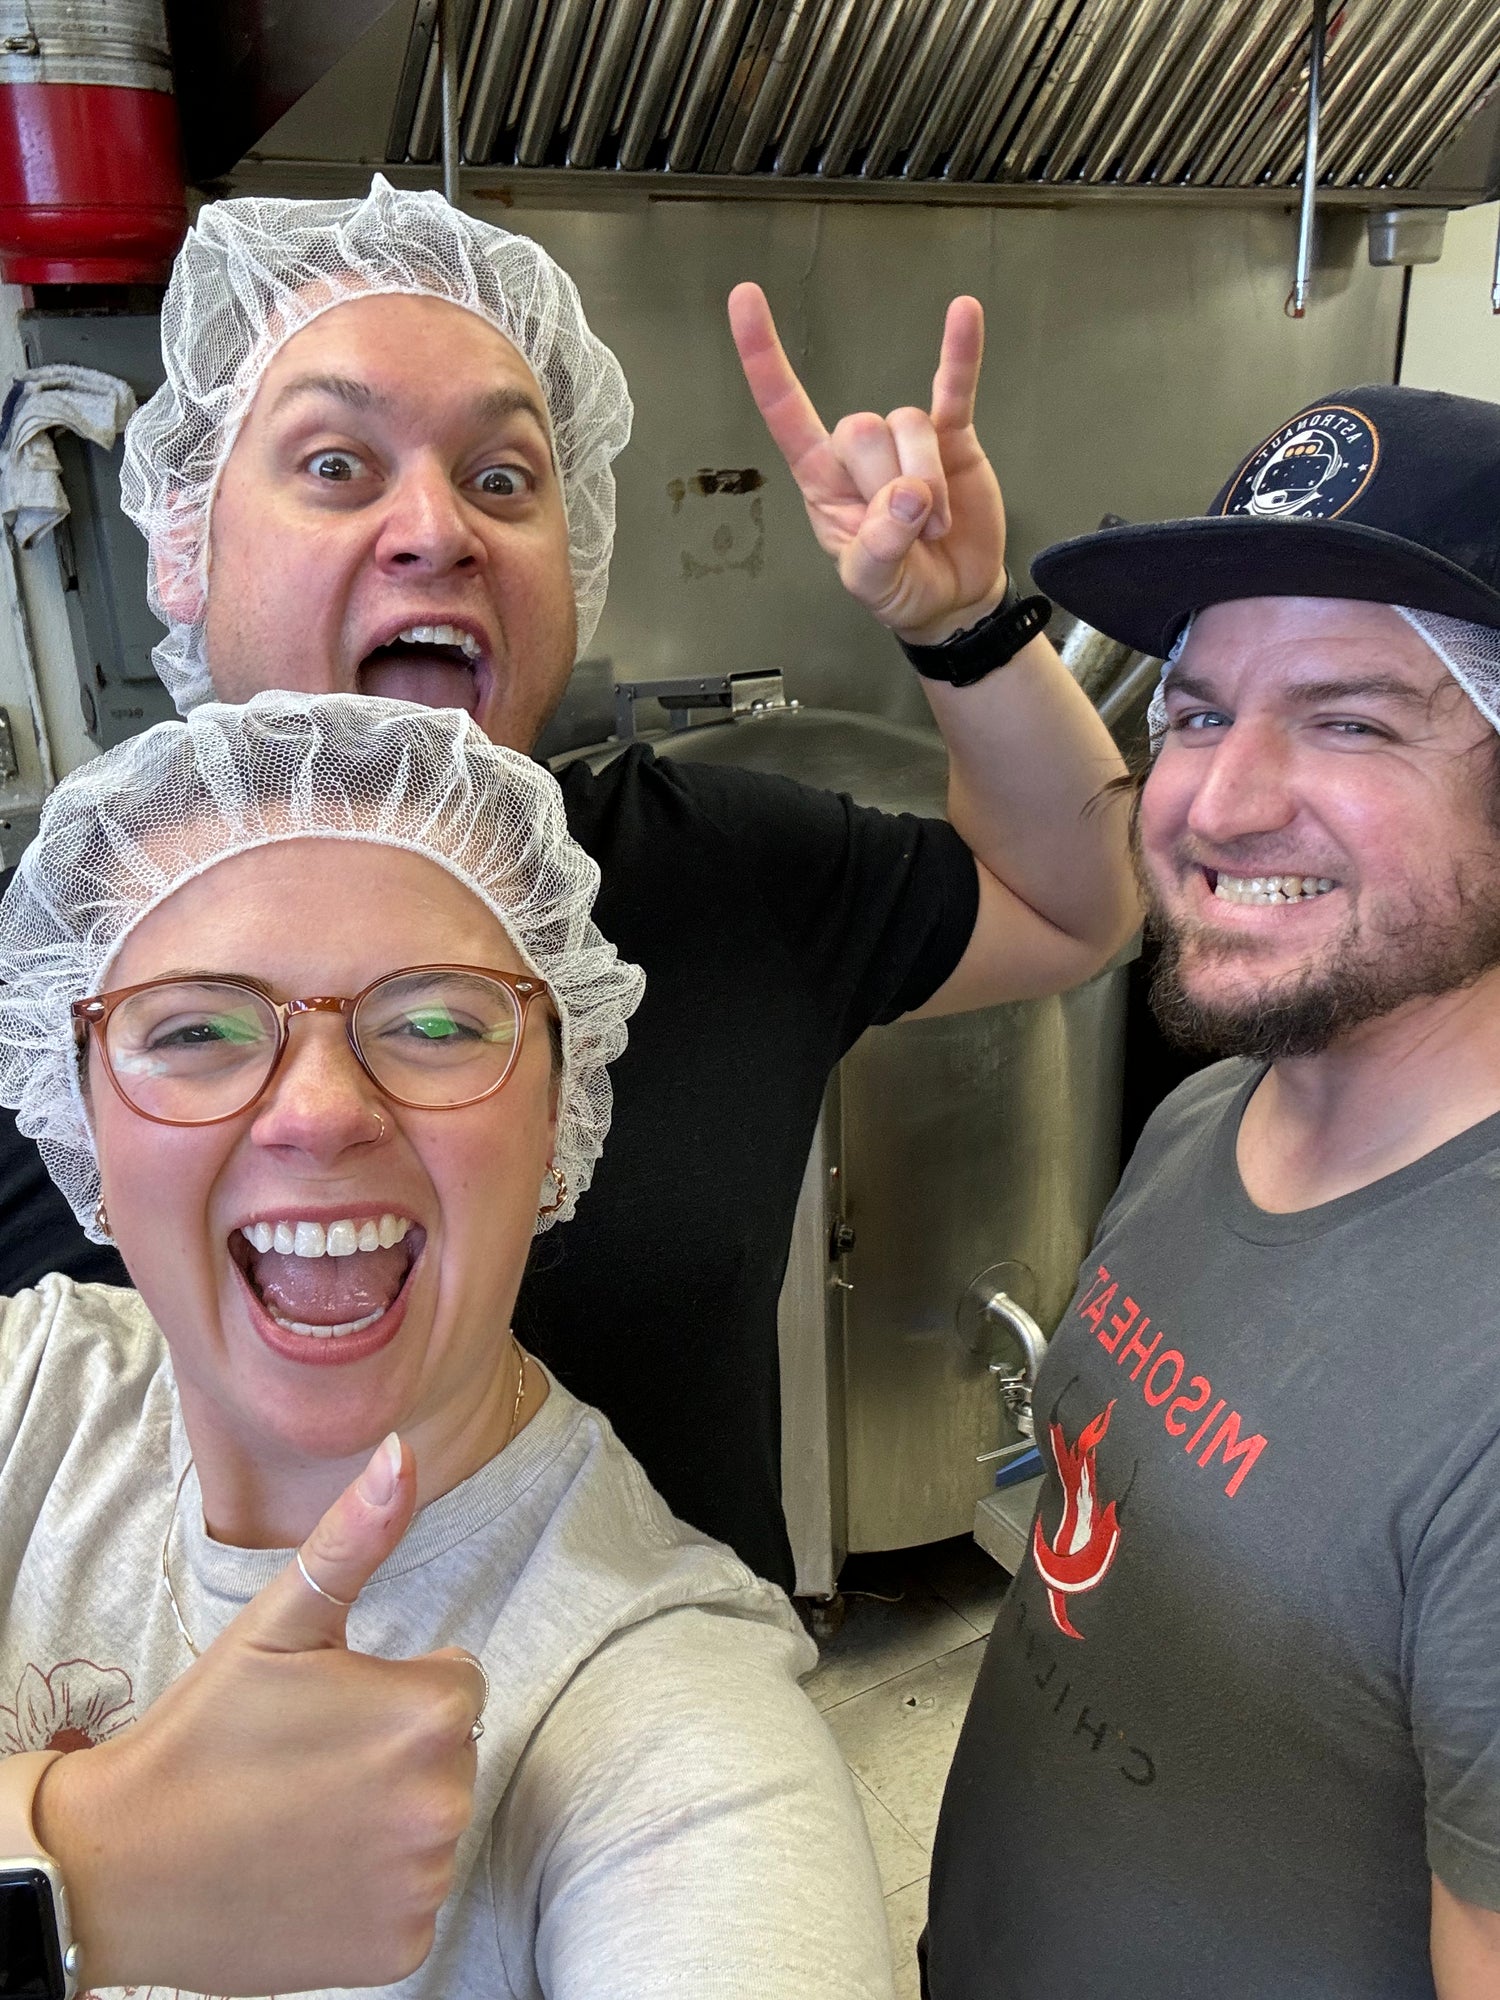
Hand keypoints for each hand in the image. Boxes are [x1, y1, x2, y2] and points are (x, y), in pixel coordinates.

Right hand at [34, 1436, 484, 1995]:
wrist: (125, 1869)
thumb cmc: (205, 1734)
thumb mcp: (280, 1624)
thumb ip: (356, 1537)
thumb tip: (404, 1450)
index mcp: (432, 1712)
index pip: (457, 1683)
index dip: (392, 1689)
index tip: (326, 1710)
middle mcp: (447, 1800)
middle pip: (450, 1754)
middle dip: (394, 1751)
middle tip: (306, 1763)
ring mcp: (425, 1882)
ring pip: (431, 1824)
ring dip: (386, 1819)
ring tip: (301, 1816)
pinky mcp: (403, 1948)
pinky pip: (412, 1898)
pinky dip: (373, 1891)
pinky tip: (309, 1875)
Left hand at [728, 281, 1008, 644]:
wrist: (955, 597)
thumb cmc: (900, 587)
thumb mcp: (872, 585)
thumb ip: (877, 550)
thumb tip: (908, 499)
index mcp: (821, 480)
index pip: (785, 410)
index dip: (764, 358)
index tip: (743, 297)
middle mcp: (857, 452)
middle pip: (862, 428)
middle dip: (890, 486)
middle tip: (910, 535)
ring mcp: (906, 440)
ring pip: (909, 424)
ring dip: (930, 483)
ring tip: (937, 528)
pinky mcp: (952, 436)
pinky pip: (954, 386)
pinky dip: (960, 353)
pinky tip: (964, 312)